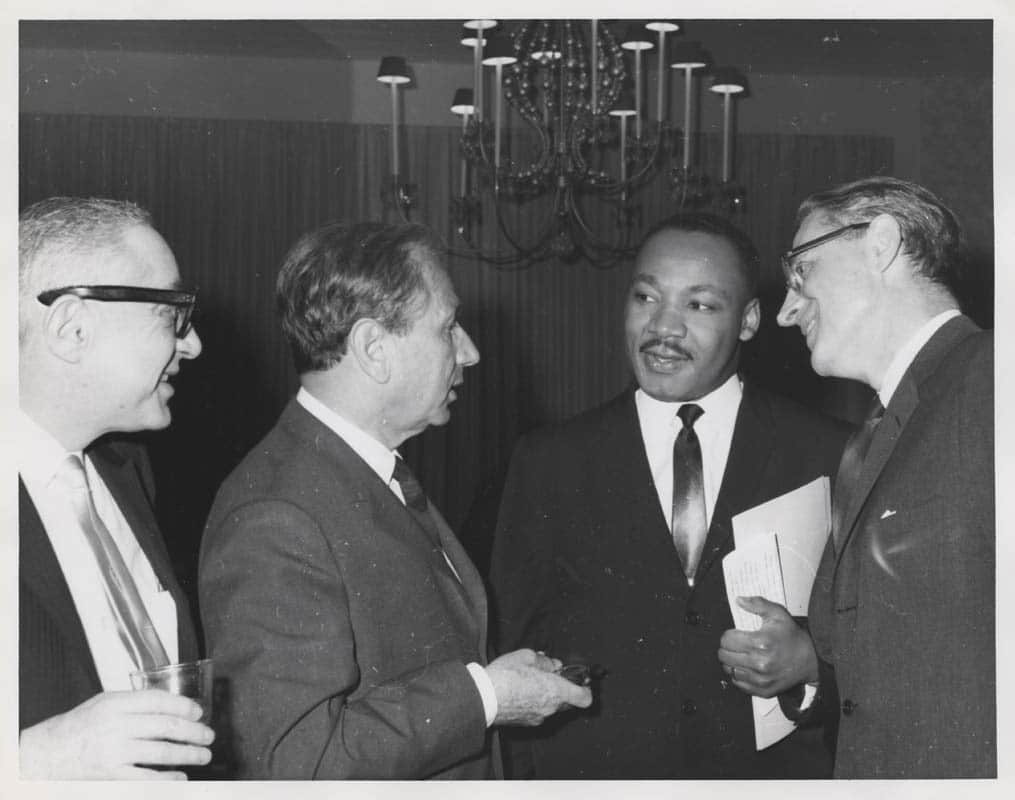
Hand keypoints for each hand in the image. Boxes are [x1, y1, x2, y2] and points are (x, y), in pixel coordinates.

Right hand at [19, 689, 213, 779]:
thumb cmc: (80, 726)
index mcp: (116, 703)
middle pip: (166, 726)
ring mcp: (113, 751)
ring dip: (188, 754)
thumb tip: (173, 705)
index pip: (159, 701)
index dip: (184, 706)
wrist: (49, 753)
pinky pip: (147, 778)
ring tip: (203, 755)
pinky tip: (180, 777)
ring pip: (162, 752)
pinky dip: (168, 778)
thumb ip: (135, 702)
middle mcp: (116, 725)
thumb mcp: (105, 702)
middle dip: (194, 732)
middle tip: (208, 736)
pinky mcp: (111, 775)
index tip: (198, 713)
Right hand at [486, 648, 592, 726]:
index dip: (586, 689)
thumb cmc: (505, 676)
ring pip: (552, 706)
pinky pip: (538, 711)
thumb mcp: (527, 657)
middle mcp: (551, 708)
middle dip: (562, 689)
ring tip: (530, 681)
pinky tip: (521, 692)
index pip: (584, 698)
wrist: (484, 698)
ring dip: (547, 696)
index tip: (581, 681)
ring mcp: (539, 717)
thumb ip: (545, 661)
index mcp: (556, 691)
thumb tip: (553, 665)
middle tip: (549, 676)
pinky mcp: (527, 723)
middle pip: (568, 702)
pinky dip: (535, 703)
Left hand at [717, 596, 818, 697]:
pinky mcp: (763, 690)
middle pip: (724, 656)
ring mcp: (761, 679)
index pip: (726, 640)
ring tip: (741, 655)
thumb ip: (758, 604)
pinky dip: (739, 675)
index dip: (728, 635)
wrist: (810, 660)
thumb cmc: (793, 637)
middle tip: (736, 645)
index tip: (735, 634)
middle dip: (727, 648)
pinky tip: (747, 667)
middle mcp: (759, 663)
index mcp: (761, 643)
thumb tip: (739, 600)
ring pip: (729, 670)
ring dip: (731, 662)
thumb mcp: (778, 614)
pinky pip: (739, 683)